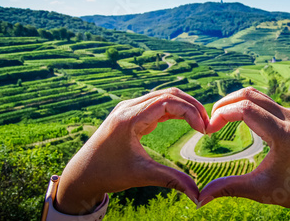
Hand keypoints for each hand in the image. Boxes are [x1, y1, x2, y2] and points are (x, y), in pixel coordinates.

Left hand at [55, 88, 208, 214]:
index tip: (204, 129)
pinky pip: (157, 104)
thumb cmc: (108, 174)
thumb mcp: (142, 175)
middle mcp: (128, 107)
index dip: (190, 112)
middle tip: (208, 123)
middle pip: (168, 94)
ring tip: (201, 122)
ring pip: (164, 96)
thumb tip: (198, 196)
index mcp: (129, 117)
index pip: (167, 102)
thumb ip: (172, 180)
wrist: (82, 174)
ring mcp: (129, 108)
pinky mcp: (131, 113)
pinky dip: (175, 110)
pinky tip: (187, 121)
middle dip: (192, 106)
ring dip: (184, 106)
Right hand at [199, 87, 289, 219]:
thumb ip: (230, 187)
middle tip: (210, 121)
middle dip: (225, 103)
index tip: (208, 130)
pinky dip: (248, 105)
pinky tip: (237, 119)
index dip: (221, 115)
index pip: (246, 109)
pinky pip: (266, 102)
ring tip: (220, 119)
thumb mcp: (261, 190)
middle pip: (250, 94)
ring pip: (258, 95)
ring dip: (236, 102)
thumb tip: (201, 197)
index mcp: (283, 135)